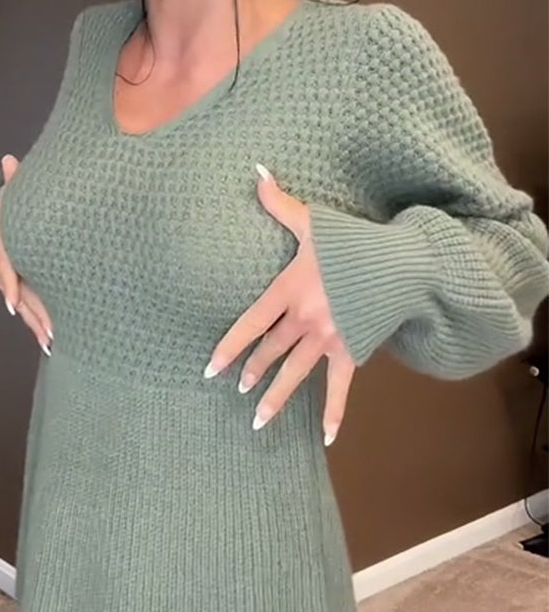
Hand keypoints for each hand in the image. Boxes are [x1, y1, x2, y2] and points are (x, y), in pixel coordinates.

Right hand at [0, 155, 53, 355]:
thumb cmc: (8, 213)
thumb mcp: (11, 198)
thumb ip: (14, 182)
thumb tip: (9, 160)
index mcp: (1, 249)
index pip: (5, 269)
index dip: (10, 286)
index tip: (14, 303)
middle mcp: (2, 272)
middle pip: (17, 296)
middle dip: (33, 315)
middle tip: (50, 331)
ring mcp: (9, 285)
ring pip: (24, 308)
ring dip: (37, 326)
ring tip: (51, 343)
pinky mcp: (19, 293)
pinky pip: (28, 311)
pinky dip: (37, 326)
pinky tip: (49, 343)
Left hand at [205, 165, 355, 444]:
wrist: (402, 262)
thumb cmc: (354, 242)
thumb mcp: (314, 222)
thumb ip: (280, 204)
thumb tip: (256, 172)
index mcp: (289, 290)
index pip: (249, 324)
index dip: (228, 348)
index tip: (209, 369)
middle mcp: (303, 319)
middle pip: (270, 351)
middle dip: (252, 371)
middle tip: (237, 390)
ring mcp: (328, 338)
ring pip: (295, 373)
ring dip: (276, 398)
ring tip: (257, 421)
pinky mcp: (352, 350)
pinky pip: (340, 387)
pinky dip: (335, 413)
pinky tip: (328, 439)